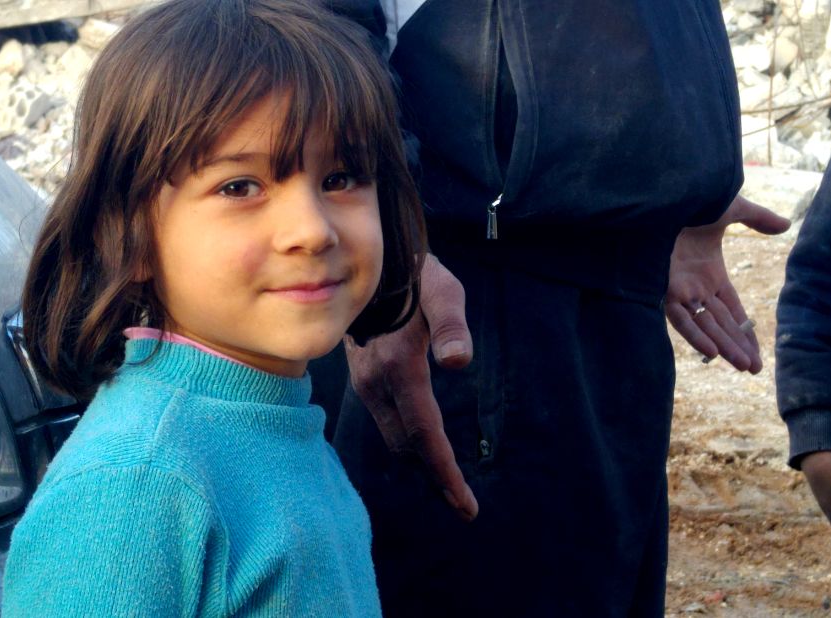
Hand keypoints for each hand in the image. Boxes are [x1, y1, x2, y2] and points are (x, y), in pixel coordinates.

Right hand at [345, 255, 479, 520]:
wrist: (371, 260)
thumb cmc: (416, 272)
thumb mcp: (442, 290)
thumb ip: (453, 324)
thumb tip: (459, 363)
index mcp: (401, 367)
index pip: (425, 434)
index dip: (446, 473)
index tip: (466, 504)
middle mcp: (378, 383)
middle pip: (408, 447)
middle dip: (436, 480)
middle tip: (463, 508)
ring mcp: (367, 382)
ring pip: (394, 439)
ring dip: (420, 466)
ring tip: (447, 488)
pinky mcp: (364, 377)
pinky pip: (386, 423)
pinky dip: (406, 446)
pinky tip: (419, 452)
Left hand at [664, 194, 790, 372]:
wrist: (660, 193)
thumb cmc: (690, 198)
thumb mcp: (730, 209)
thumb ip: (757, 219)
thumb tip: (788, 226)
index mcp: (710, 273)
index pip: (732, 311)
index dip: (745, 331)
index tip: (758, 353)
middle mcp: (696, 287)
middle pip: (721, 324)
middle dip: (738, 347)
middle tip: (755, 370)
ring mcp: (681, 288)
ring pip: (705, 325)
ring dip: (725, 345)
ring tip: (743, 366)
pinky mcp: (666, 287)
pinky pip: (681, 317)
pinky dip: (696, 334)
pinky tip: (713, 351)